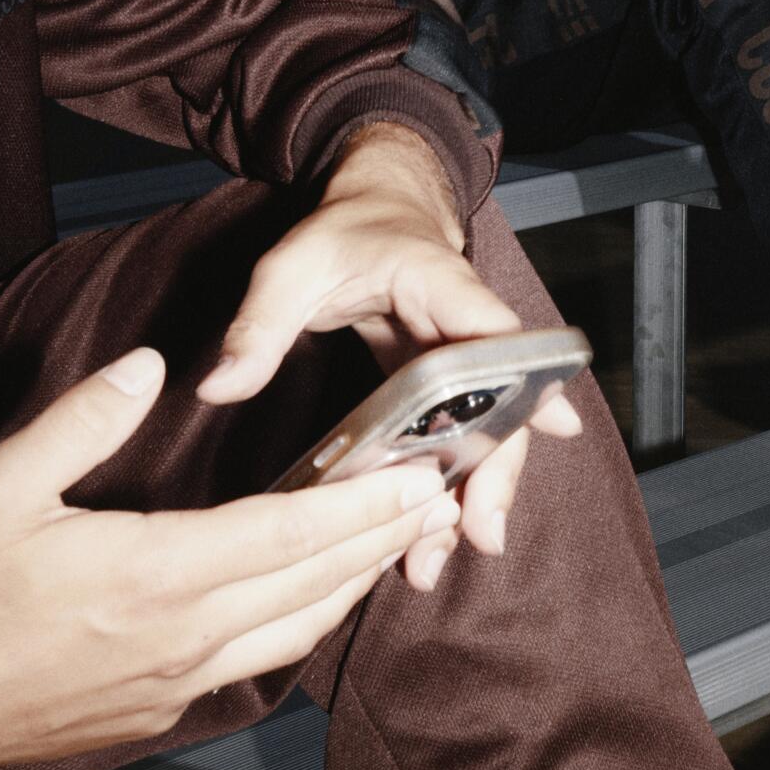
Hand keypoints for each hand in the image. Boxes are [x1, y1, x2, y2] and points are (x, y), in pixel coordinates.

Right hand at [0, 349, 461, 769]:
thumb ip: (83, 419)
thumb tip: (149, 367)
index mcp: (151, 577)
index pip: (288, 535)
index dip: (362, 504)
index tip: (419, 474)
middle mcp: (179, 640)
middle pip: (314, 586)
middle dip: (383, 539)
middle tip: (441, 496)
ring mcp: (173, 685)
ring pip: (296, 633)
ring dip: (355, 583)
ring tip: (399, 539)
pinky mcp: (158, 711)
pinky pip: (257, 663)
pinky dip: (304, 622)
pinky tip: (316, 596)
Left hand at [197, 124, 581, 578]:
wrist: (377, 208)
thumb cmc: (344, 231)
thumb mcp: (290, 267)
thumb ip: (258, 325)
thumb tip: (216, 386)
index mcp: (438, 284)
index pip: (491, 329)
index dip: (526, 376)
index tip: (554, 424)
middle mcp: (462, 327)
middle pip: (502, 402)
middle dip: (497, 470)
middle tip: (481, 533)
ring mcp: (458, 362)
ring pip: (485, 432)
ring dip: (470, 494)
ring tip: (435, 560)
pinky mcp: (442, 389)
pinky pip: (456, 439)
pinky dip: (446, 486)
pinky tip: (423, 539)